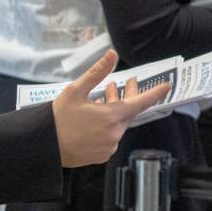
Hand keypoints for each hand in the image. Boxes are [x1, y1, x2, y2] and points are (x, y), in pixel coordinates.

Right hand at [51, 50, 173, 167]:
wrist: (43, 146)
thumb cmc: (58, 117)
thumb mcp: (76, 90)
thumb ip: (97, 73)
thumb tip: (112, 54)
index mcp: (112, 117)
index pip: (141, 103)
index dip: (155, 93)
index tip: (168, 86)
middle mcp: (115, 133)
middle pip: (129, 112)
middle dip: (129, 96)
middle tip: (128, 82)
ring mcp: (109, 146)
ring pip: (119, 124)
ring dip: (115, 109)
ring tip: (105, 96)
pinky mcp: (102, 155)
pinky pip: (111, 136)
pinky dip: (108, 124)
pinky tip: (96, 116)